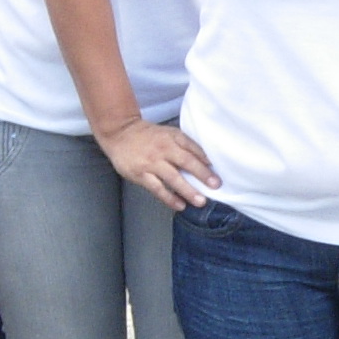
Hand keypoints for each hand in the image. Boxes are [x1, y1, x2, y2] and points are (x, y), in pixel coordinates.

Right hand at [97, 119, 217, 212]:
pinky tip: (180, 205)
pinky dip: (169, 198)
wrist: (120, 133)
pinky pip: (158, 189)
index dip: (206, 160)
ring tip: (200, 201)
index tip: (218, 171)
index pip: (193, 148)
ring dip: (188, 190)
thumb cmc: (149, 136)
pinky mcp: (141, 174)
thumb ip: (185, 145)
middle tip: (215, 185)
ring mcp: (152, 163)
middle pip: (186, 162)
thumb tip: (206, 161)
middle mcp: (164, 149)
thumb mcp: (168, 134)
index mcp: (172, 138)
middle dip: (202, 174)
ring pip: (173, 178)